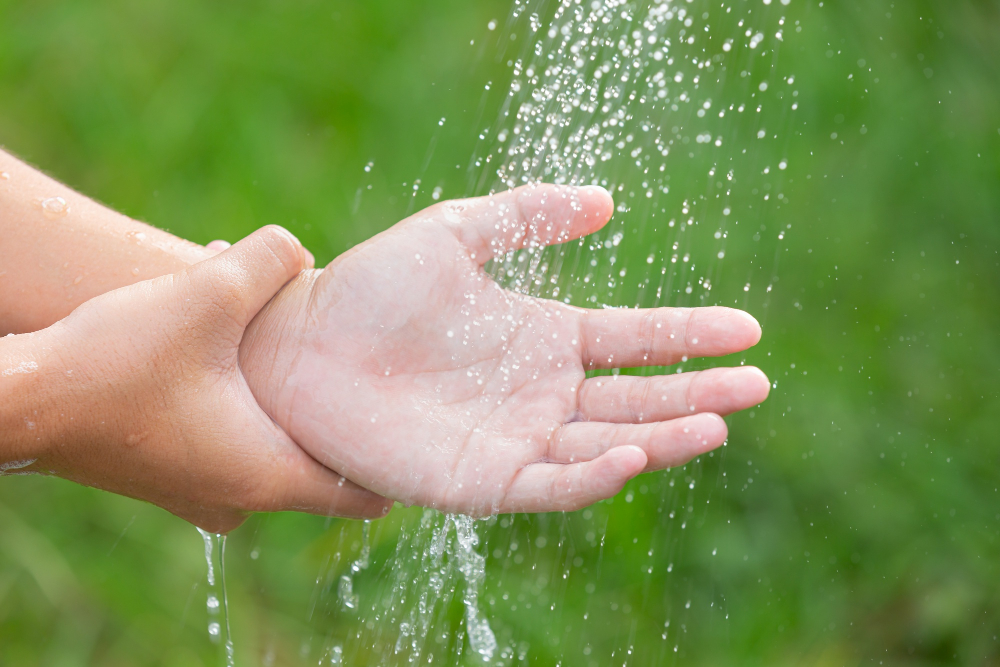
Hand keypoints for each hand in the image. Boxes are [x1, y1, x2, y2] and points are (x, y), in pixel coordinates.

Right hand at [4, 227, 390, 531]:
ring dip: (272, 385)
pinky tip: (212, 332)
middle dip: (327, 402)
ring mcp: (199, 490)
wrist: (14, 401)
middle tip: (340, 355)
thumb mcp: (206, 293)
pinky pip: (225, 433)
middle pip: (314, 457)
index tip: (407, 418)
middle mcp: (238, 497)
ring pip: (266, 437)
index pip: (363, 495)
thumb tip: (300, 251)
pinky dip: (233, 392)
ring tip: (264, 326)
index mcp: (266, 476)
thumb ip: (271, 260)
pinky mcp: (168, 471)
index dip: (392, 458)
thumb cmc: (112, 362)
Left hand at [240, 185, 769, 515]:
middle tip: (756, 386)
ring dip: (662, 439)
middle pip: (636, 399)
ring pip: (606, 447)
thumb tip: (608, 204)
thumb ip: (527, 216)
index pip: (634, 340)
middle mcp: (540, 394)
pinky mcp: (480, 481)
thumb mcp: (454, 234)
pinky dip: (592, 476)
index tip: (748, 329)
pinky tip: (630, 453)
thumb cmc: (369, 289)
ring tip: (714, 424)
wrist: (298, 346)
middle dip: (698, 394)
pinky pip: (549, 485)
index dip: (689, 335)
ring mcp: (515, 439)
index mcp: (543, 338)